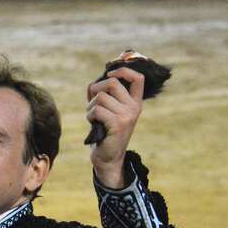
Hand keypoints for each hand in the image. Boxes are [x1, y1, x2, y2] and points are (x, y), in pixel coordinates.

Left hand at [86, 67, 143, 187]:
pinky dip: (90, 115)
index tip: (110, 72)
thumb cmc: (104, 131)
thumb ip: (105, 92)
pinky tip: (93, 123)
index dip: (123, 69)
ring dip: (90, 106)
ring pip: (101, 97)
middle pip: (112, 82)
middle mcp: (134, 107)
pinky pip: (97, 109)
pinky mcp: (117, 124)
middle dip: (95, 90)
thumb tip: (102, 73)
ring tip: (93, 117)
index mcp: (135, 102)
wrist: (107, 157)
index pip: (138, 77)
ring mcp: (127, 116)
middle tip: (93, 103)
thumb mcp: (107, 109)